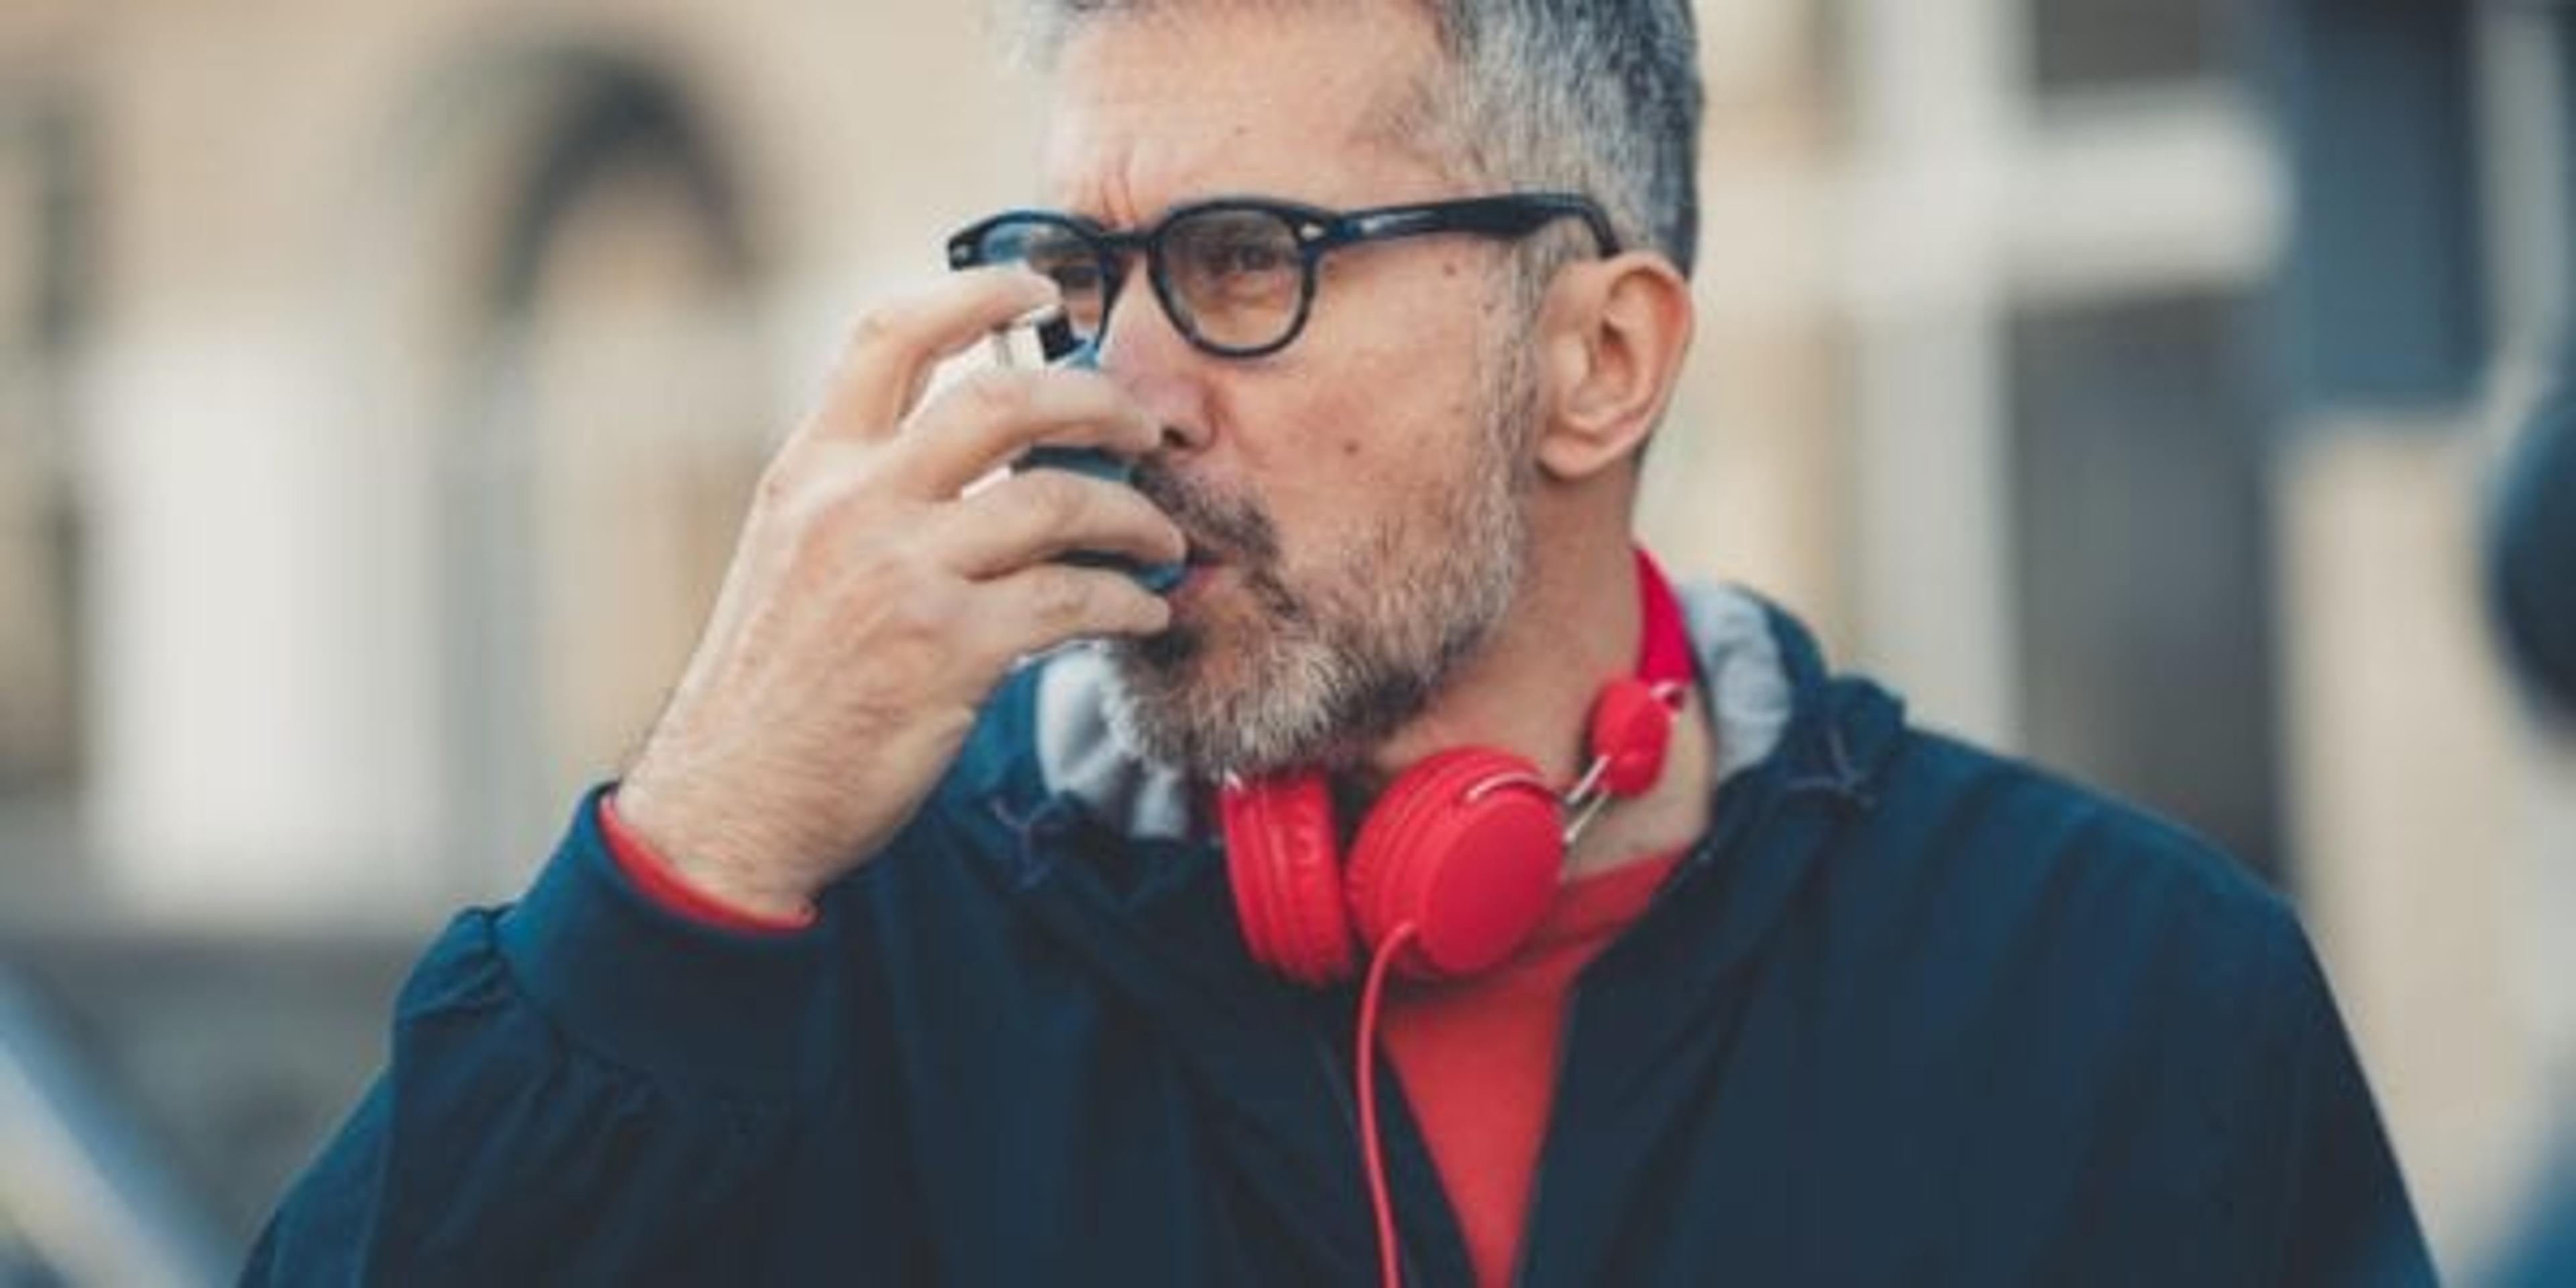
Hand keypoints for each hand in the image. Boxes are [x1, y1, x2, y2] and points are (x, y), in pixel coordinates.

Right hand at [614, 270, 1183, 918]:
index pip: (887, 335)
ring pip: (1056, 500)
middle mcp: (852, 505)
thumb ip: (860, 494)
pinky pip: (1073, 602)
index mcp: (810, 470)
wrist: (734, 804)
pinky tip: (1144, 613)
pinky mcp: (947, 650)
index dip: (970, 292)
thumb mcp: (790, 559)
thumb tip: (961, 452)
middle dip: (1095, 399)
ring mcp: (900, 574)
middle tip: (1144, 422)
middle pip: (1001, 400)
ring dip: (1133, 516)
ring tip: (1163, 537)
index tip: (1032, 284)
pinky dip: (1127, 602)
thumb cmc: (777, 688)